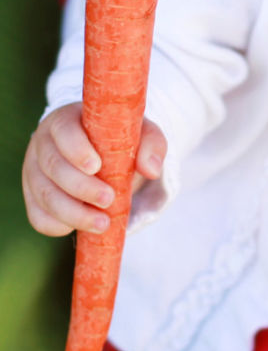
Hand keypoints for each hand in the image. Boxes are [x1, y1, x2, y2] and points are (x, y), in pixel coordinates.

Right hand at [22, 102, 166, 237]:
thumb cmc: (118, 138)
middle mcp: (42, 144)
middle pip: (53, 166)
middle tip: (108, 199)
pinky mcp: (33, 198)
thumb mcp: (140, 134)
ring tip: (102, 223)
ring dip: (73, 213)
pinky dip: (58, 225)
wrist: (101, 152)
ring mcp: (33, 172)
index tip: (97, 166)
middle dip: (81, 187)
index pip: (63, 131)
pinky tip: (80, 229)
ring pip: (44, 195)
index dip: (76, 149)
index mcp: (66, 120)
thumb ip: (151, 145)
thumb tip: (152, 169)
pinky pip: (38, 217)